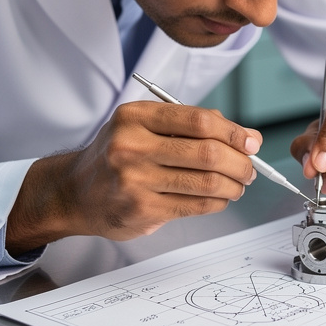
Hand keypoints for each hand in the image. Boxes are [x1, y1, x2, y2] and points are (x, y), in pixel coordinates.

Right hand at [6, 101, 260, 254]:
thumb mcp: (144, 126)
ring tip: (239, 185)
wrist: (74, 192)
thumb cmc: (117, 155)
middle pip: (207, 153)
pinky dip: (217, 202)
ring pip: (205, 182)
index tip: (251, 142)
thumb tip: (247, 137)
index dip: (233, 132)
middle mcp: (131, 146)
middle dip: (240, 162)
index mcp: (135, 117)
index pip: (199, 121)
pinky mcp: (140, 209)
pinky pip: (194, 206)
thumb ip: (191, 126)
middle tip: (250, 168)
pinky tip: (220, 198)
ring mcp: (134, 180)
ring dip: (232, 185)